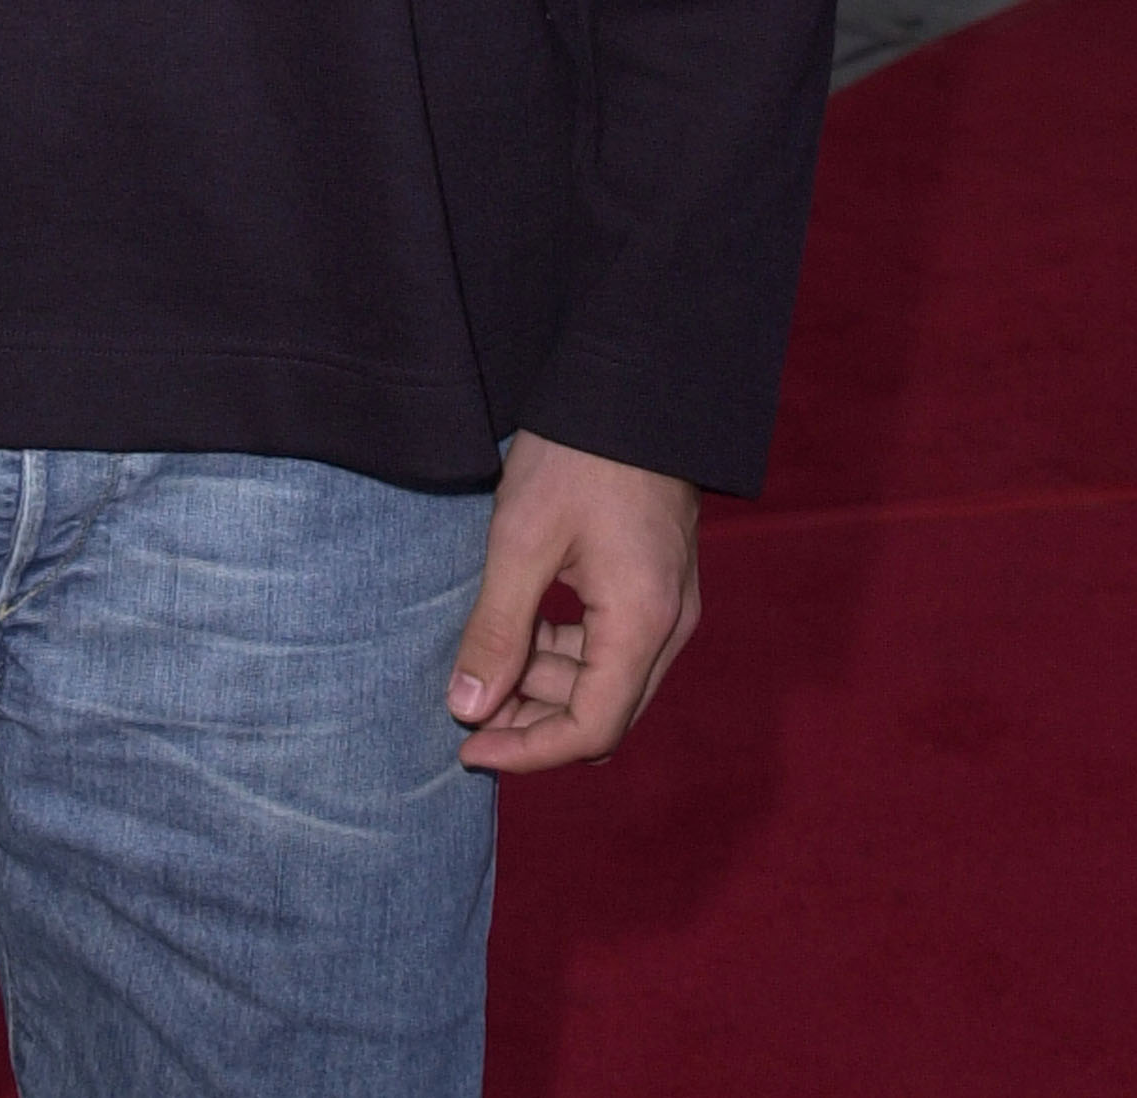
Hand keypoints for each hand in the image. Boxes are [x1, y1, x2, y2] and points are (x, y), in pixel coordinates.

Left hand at [447, 430, 699, 774]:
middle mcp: (669, 627)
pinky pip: (614, 646)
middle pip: (602, 714)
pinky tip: (520, 630)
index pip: (590, 730)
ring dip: (545, 686)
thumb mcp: (521, 540)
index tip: (466, 746)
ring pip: (607, 683)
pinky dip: (566, 654)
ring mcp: (670, 606)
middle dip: (531, 722)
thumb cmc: (577, 455)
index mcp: (641, 623)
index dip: (525, 752)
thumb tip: (467, 709)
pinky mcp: (659, 585)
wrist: (632, 385)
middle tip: (466, 706)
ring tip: (483, 664)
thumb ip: (496, 630)